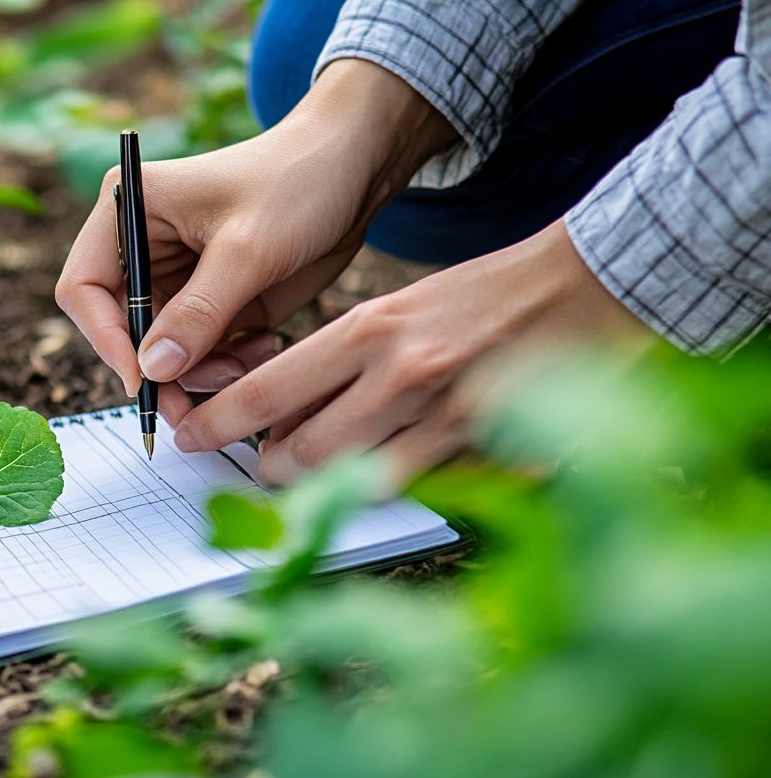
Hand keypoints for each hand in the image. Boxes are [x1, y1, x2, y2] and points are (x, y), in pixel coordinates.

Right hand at [55, 59, 454, 423]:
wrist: (356, 170)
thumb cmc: (297, 183)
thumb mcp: (247, 249)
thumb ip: (198, 313)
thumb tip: (151, 371)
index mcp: (129, 211)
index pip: (84, 288)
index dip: (106, 338)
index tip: (143, 381)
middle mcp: (143, 248)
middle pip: (122, 332)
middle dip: (162, 370)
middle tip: (197, 406)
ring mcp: (178, 281)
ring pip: (164, 355)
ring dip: (203, 373)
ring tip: (253, 358)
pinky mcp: (212, 305)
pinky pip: (202, 357)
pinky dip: (229, 367)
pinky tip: (266, 347)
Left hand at [170, 221, 657, 488]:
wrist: (585, 286)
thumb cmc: (481, 297)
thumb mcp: (397, 311)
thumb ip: (340, 364)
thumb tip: (281, 419)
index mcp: (368, 330)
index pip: (266, 392)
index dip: (218, 425)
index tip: (192, 437)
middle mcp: (398, 376)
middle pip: (298, 452)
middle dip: (268, 468)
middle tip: (261, 464)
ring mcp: (444, 419)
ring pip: (348, 481)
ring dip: (320, 486)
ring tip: (312, 476)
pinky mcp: (486, 451)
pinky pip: (413, 491)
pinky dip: (385, 490)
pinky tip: (381, 478)